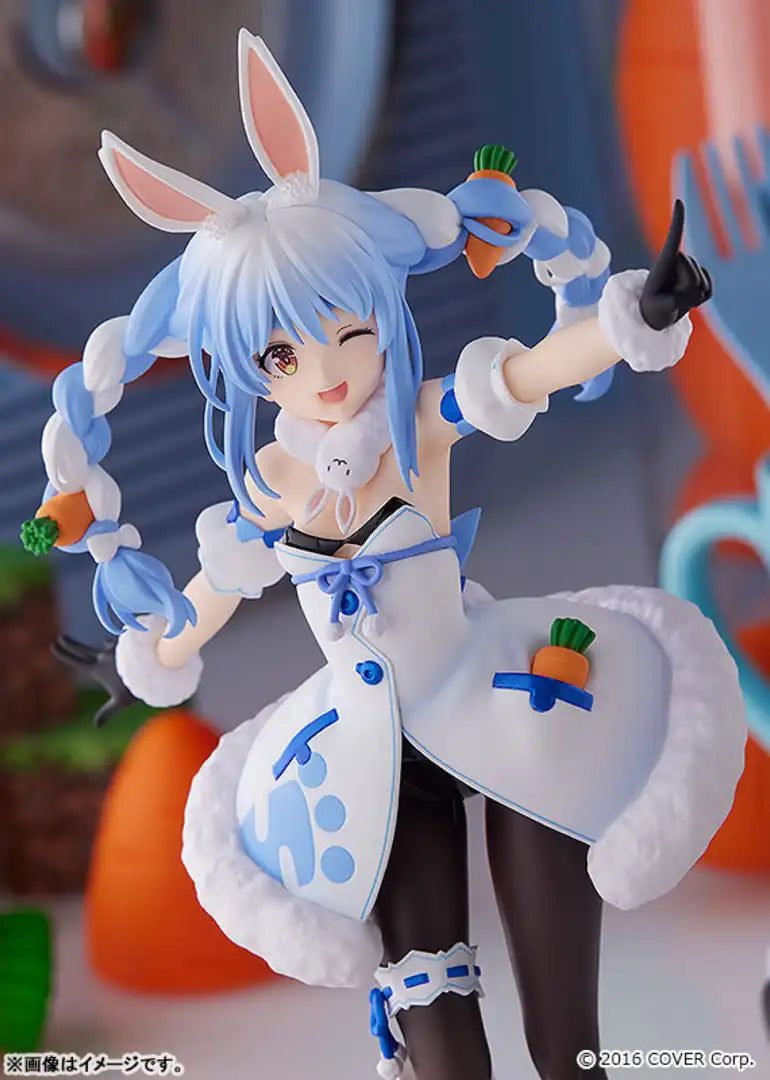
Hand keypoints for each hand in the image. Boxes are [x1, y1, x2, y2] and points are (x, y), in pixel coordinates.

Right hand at [52, 635, 138, 726]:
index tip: (53, 646)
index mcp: (97, 670)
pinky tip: (126, 648)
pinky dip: (118, 645)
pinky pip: (119, 642)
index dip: (64, 654)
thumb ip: (106, 713)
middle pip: (82, 650)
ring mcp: (114, 648)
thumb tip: (96, 726)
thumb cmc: (135, 688)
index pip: (76, 661)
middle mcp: (102, 657)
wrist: (153, 667)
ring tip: (105, 649)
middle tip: (60, 638)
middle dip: (70, 645)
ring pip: (103, 645)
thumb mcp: (120, 702)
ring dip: (102, 647)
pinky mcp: (125, 641)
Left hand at [640, 199, 712, 329]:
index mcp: (664, 261)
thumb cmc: (652, 310)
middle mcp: (678, 261)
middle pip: (692, 276)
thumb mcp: (658, 309)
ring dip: (689, 297)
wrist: (656, 315)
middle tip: (667, 296)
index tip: (678, 202)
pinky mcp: (699, 280)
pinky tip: (686, 300)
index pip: (674, 238)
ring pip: (701, 284)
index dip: (678, 220)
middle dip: (684, 289)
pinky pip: (708, 289)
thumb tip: (692, 295)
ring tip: (674, 298)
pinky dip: (698, 300)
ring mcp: (690, 270)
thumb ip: (676, 301)